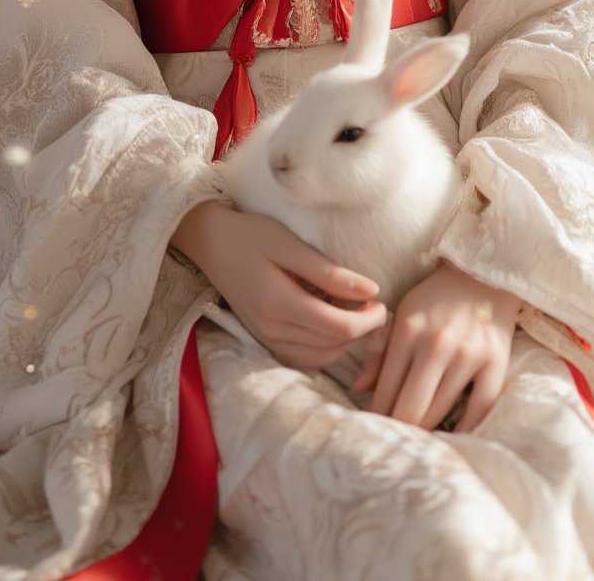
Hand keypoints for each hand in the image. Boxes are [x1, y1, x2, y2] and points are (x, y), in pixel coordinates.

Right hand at [170, 201, 387, 370]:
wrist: (212, 245)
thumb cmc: (252, 236)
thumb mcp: (289, 244)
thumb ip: (329, 272)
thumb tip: (371, 291)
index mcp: (278, 302)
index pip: (338, 328)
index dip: (369, 320)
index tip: (381, 300)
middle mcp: (271, 329)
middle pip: (333, 346)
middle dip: (361, 329)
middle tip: (370, 302)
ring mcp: (266, 339)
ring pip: (321, 357)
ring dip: (344, 340)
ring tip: (349, 310)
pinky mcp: (265, 342)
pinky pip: (305, 358)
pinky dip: (324, 346)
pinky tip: (327, 321)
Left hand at [351, 260, 519, 432]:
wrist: (483, 276)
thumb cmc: (435, 299)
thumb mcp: (402, 315)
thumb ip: (380, 353)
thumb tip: (358, 389)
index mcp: (408, 330)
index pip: (386, 387)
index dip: (378, 414)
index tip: (375, 427)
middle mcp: (437, 343)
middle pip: (411, 406)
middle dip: (400, 427)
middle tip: (395, 439)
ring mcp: (468, 354)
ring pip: (441, 409)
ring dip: (427, 429)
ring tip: (418, 438)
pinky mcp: (496, 362)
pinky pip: (480, 408)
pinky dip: (465, 428)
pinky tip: (454, 436)